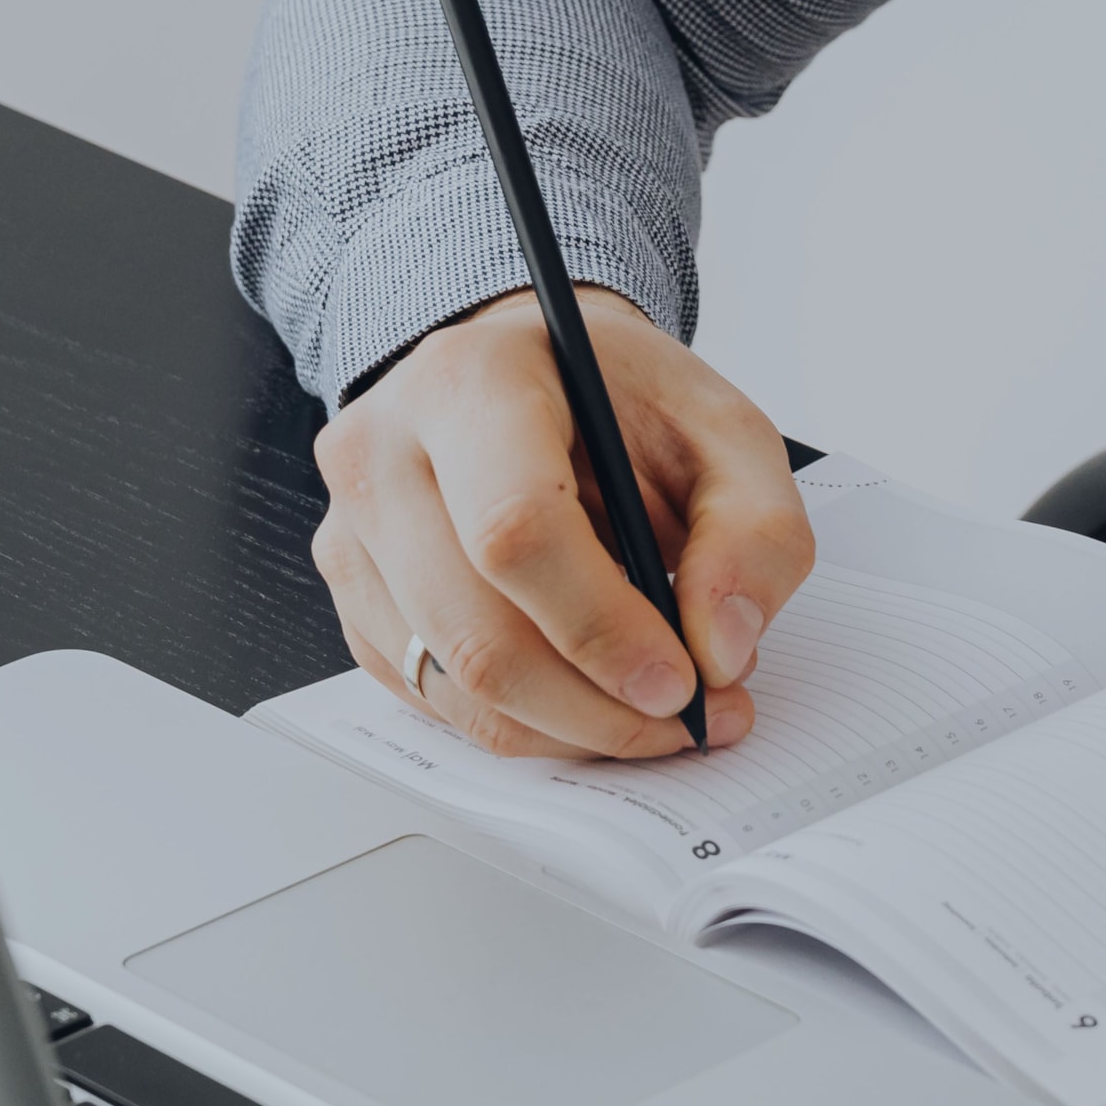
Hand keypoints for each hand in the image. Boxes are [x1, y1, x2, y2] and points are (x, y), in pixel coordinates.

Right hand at [308, 286, 810, 758]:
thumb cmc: (616, 399)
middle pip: (475, 633)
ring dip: (568, 730)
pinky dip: (523, 722)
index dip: (603, 628)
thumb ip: (755, 530)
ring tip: (652, 711)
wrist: (527, 376)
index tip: (682, 679)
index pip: (514, 530)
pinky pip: (433, 699)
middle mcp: (382, 453)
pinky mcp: (352, 598)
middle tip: (690, 718)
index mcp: (469, 382)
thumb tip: (721, 649)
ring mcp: (351, 532)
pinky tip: (586, 692)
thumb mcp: (723, 430)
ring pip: (452, 685)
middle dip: (597, 707)